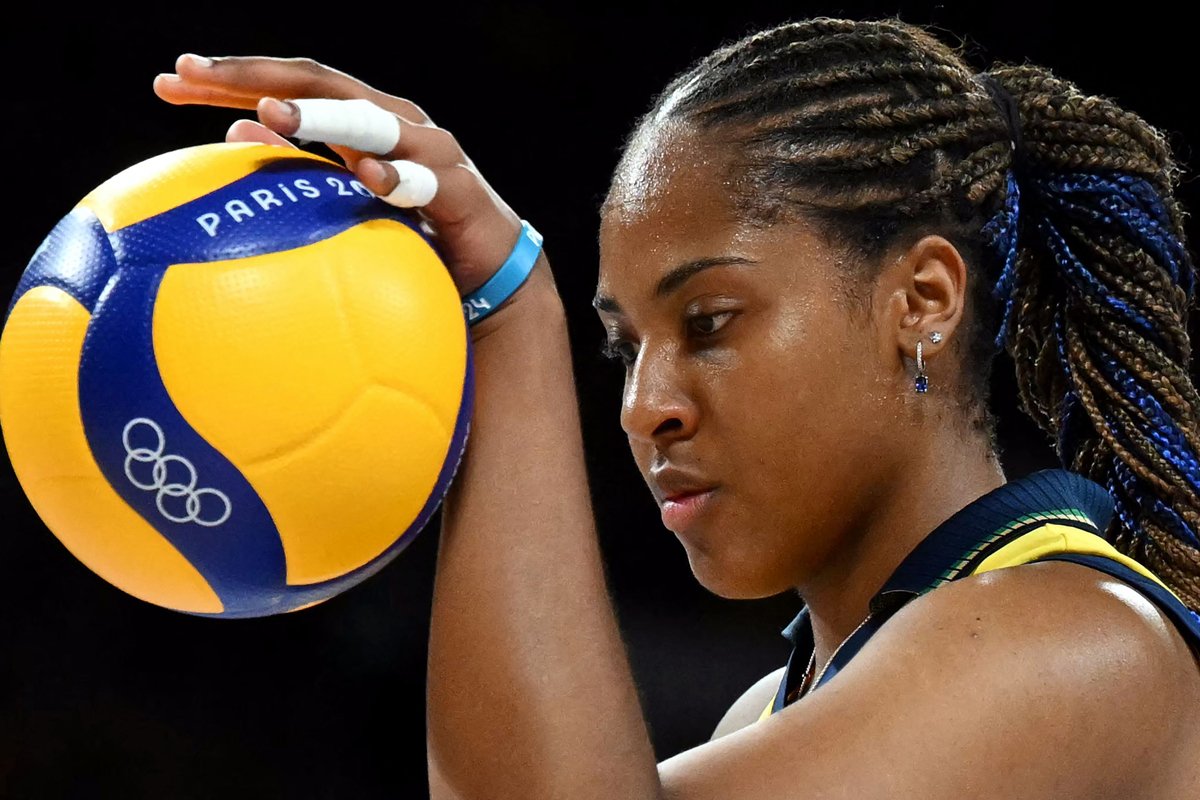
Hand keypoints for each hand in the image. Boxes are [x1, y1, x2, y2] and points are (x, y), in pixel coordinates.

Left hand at [154, 54, 531, 299]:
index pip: (286, 86)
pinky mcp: (460, 189)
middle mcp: (394, 120)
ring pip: (370, 121)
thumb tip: (228, 140)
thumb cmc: (411, 234)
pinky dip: (397, 179)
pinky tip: (367, 180)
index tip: (168, 81)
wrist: (489, 272)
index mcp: (360, 119)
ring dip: (321, 118)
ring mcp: (430, 151)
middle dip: (254, 77)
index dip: (229, 79)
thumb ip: (296, 168)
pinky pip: (425, 183)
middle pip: (318, 83)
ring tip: (271, 116)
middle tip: (192, 74)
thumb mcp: (343, 200)